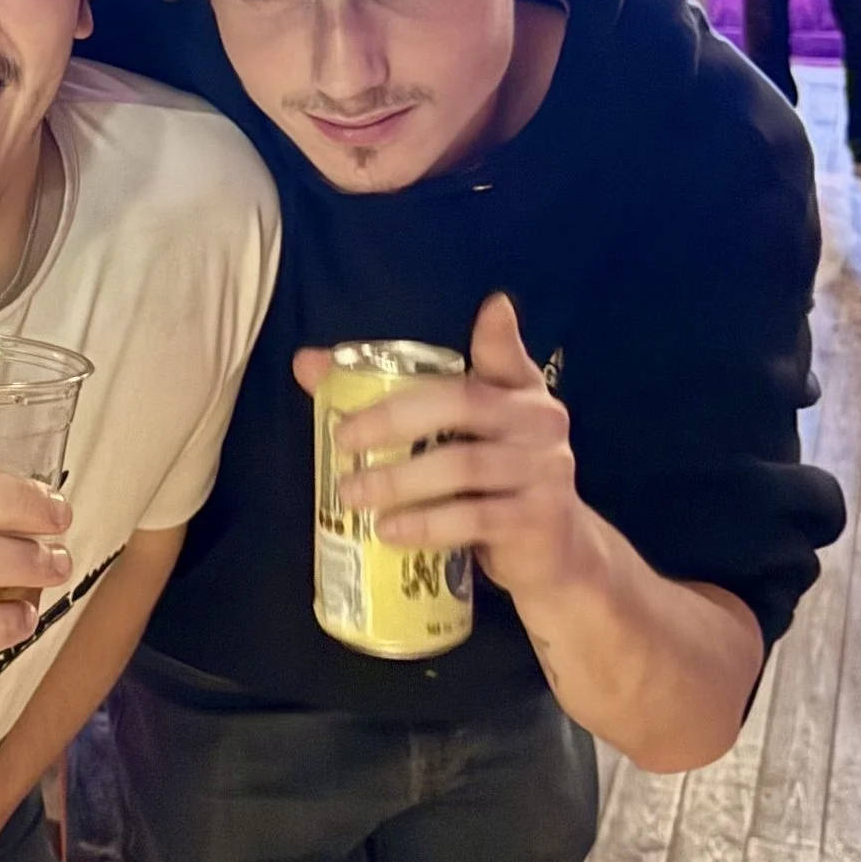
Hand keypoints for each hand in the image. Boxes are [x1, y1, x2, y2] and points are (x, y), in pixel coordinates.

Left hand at [294, 292, 592, 603]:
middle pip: (462, 404)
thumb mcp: (451, 438)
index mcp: (516, 393)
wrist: (552, 553)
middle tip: (342, 438)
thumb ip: (390, 399)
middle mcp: (539, 422)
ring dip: (399, 480)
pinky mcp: (538, 519)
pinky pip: (476, 518)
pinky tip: (389, 529)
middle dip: (393, 418)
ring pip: (463, 465)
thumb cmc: (490, 485)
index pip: (505, 357)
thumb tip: (307, 363)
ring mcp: (545, 470)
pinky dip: (427, 524)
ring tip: (352, 493)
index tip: (493, 308)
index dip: (499, 335)